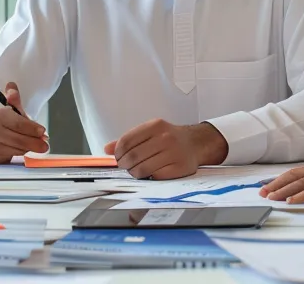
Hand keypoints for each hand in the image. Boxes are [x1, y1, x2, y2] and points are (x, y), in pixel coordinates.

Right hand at [0, 82, 48, 163]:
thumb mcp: (7, 109)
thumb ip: (14, 99)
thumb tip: (12, 86)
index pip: (20, 124)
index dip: (33, 129)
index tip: (43, 132)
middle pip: (20, 139)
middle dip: (36, 143)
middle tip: (45, 145)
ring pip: (18, 149)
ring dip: (29, 148)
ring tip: (36, 146)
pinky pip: (12, 156)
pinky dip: (21, 153)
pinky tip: (23, 149)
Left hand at [105, 119, 226, 179]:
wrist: (196, 143)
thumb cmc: (169, 138)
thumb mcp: (150, 132)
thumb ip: (129, 140)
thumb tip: (107, 149)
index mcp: (156, 126)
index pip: (127, 141)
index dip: (118, 153)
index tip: (118, 158)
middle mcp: (166, 138)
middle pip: (133, 156)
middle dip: (125, 165)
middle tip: (126, 167)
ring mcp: (174, 153)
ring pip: (142, 169)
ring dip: (135, 173)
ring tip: (137, 171)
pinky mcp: (180, 168)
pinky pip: (155, 176)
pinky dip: (149, 177)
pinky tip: (150, 173)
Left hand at [260, 157, 303, 203]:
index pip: (300, 171)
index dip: (283, 178)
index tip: (270, 185)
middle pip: (295, 174)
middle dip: (276, 183)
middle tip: (262, 192)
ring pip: (301, 182)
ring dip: (283, 190)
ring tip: (269, 197)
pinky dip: (300, 196)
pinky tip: (290, 201)